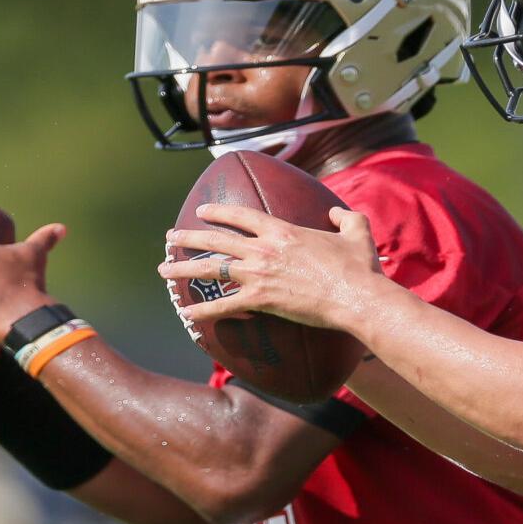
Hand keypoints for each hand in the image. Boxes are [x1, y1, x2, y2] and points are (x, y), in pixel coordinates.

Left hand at [157, 203, 383, 329]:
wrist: (357, 297)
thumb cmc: (359, 267)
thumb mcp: (357, 232)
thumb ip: (345, 218)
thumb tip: (336, 214)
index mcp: (283, 231)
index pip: (242, 216)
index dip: (220, 212)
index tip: (203, 211)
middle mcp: (264, 249)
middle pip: (217, 240)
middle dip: (189, 237)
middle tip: (170, 237)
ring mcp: (259, 275)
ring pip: (211, 269)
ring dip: (184, 268)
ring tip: (163, 269)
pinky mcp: (261, 300)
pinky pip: (224, 305)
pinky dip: (203, 310)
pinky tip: (186, 313)